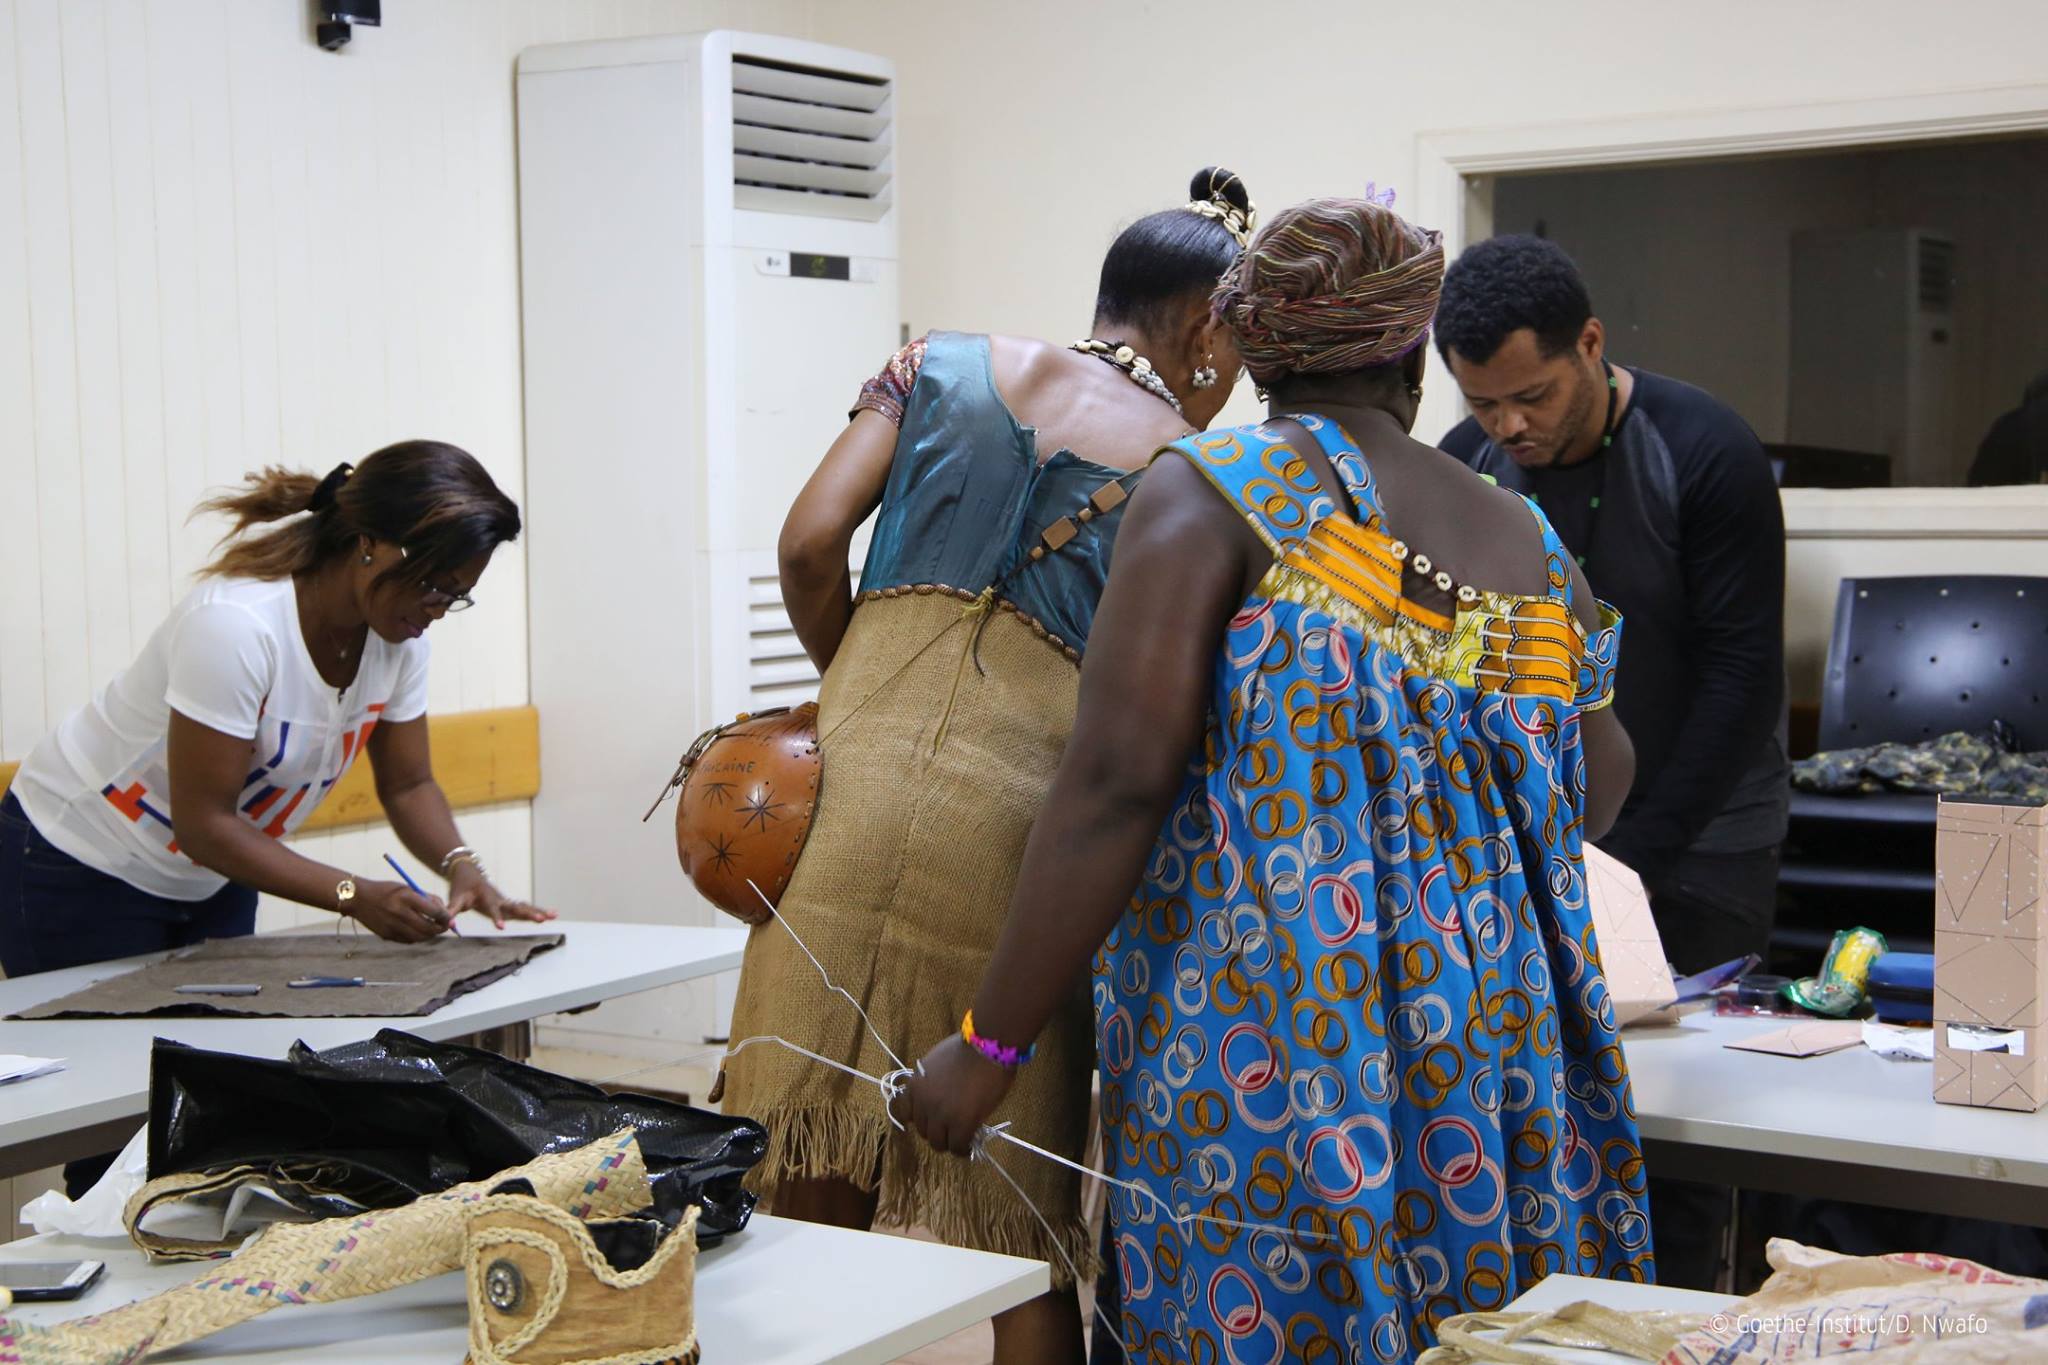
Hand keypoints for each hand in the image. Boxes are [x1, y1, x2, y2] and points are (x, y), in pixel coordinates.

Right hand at [348, 878, 450, 942]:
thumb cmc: (386, 891)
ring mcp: (392, 926)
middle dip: (440, 928)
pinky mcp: (386, 935)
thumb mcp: (407, 888)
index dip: (445, 917)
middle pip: (428, 928)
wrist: (358, 898)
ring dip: (429, 935)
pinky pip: (408, 940)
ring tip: (432, 928)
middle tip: (444, 926)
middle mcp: (400, 913)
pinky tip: (417, 930)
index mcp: (406, 897)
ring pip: (419, 937)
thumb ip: (426, 899)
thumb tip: (445, 912)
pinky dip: (416, 937)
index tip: (449, 918)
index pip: (434, 911)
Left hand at [446, 862, 555, 927]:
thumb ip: (451, 910)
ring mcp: (507, 901)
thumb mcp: (454, 898)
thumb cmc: (461, 888)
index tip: (502, 928)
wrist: (469, 873)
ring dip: (539, 911)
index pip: (492, 909)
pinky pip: (526, 907)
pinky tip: (552, 914)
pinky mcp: (510, 904)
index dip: (496, 918)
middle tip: (541, 920)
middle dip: (529, 914)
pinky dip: (538, 910)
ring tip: (555, 915)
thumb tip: (447, 924)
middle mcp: (500, 898)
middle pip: (516, 906)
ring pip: (525, 906)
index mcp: (486, 897)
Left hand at [894, 1035, 1016, 1157]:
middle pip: (923, 1131)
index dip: (920, 1118)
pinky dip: (963, 1149)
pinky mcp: (962, 1124)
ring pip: (938, 1143)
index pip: (905, 1113)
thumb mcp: (936, 1062)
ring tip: (961, 1139)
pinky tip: (970, 1144)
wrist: (987, 1047)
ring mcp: (941, 1115)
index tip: (931, 1119)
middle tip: (951, 1128)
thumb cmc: (967, 1048)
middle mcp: (923, 1103)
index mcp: (915, 1086)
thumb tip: (937, 1095)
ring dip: (949, 1142)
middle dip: (936, 1131)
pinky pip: (957, 1146)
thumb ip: (931, 1081)